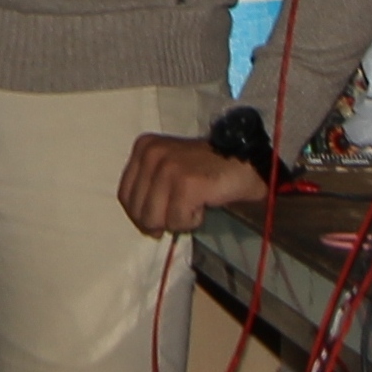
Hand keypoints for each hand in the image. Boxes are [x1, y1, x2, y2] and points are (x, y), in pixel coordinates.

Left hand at [118, 134, 265, 234]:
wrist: (246, 161)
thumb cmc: (207, 169)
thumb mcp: (168, 167)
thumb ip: (151, 187)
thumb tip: (145, 223)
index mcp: (143, 147)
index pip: (125, 195)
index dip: (139, 215)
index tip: (158, 221)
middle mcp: (151, 154)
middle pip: (138, 209)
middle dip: (159, 221)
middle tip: (181, 214)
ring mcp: (168, 168)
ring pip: (155, 218)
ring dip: (176, 221)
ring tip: (193, 207)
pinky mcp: (187, 183)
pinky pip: (177, 220)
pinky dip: (191, 221)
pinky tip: (203, 206)